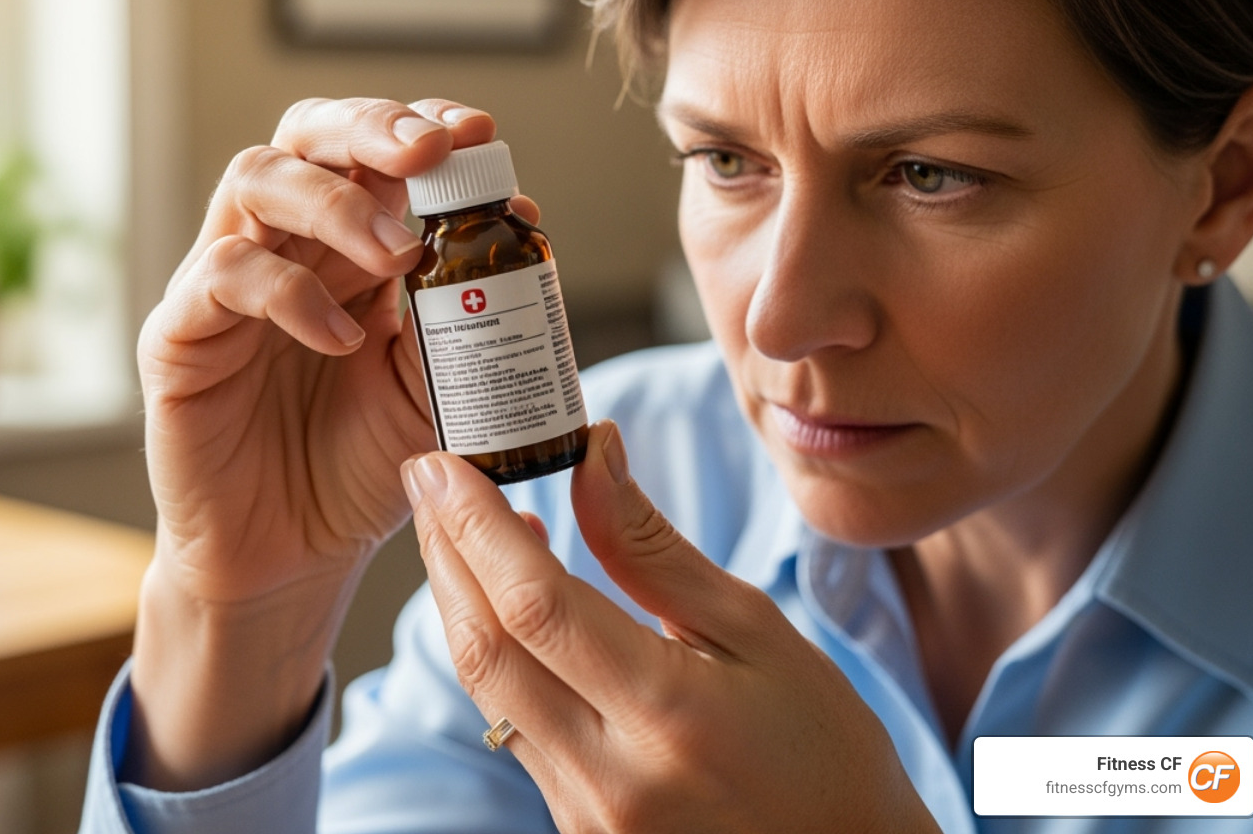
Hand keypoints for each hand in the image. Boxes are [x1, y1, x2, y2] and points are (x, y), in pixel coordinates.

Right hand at [127, 98, 536, 787]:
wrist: (294, 558)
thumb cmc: (361, 466)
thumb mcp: (437, 388)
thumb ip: (468, 313)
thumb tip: (521, 218)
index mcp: (348, 246)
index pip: (373, 150)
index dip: (421, 123)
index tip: (479, 133)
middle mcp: (286, 246)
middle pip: (307, 135)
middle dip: (371, 127)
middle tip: (430, 154)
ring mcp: (225, 285)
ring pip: (256, 180)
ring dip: (335, 202)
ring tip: (396, 254)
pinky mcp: (182, 337)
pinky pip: (222, 277)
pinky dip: (289, 293)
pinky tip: (342, 338)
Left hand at [402, 421, 939, 832]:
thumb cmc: (823, 749)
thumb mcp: (756, 631)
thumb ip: (655, 552)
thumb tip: (592, 455)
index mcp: (667, 716)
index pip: (535, 604)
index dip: (476, 524)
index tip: (444, 461)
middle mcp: (610, 776)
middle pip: (484, 648)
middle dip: (444, 551)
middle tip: (429, 476)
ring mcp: (585, 813)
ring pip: (485, 689)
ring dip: (459, 598)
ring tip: (458, 522)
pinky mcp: (574, 826)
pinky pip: (509, 724)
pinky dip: (494, 650)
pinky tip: (506, 602)